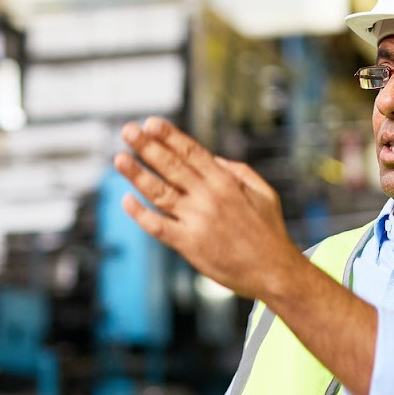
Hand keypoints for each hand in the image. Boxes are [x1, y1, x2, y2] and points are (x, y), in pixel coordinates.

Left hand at [114, 117, 299, 301]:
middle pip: (172, 166)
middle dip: (147, 146)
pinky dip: (140, 214)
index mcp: (226, 182)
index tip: (150, 123)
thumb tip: (211, 157)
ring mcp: (197, 220)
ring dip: (137, 174)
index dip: (169, 136)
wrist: (274, 271)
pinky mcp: (189, 244)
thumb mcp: (263, 192)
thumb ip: (238, 171)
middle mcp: (209, 197)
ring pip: (160, 192)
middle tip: (128, 130)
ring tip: (119, 158)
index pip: (192, 151)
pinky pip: (158, 226)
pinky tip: (126, 201)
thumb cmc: (269, 231)